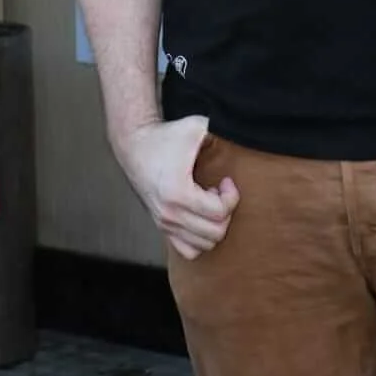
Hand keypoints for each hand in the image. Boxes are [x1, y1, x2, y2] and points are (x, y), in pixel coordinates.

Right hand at [112, 116, 239, 259]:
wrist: (134, 146)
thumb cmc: (165, 137)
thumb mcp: (194, 126)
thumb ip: (218, 127)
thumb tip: (242, 127)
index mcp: (178, 192)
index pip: (219, 212)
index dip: (232, 196)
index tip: (227, 181)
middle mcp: (169, 214)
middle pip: (215, 233)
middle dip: (225, 212)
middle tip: (219, 192)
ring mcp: (164, 223)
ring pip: (204, 245)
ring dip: (214, 225)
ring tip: (209, 203)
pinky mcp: (161, 226)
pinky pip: (188, 250)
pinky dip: (200, 238)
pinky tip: (200, 216)